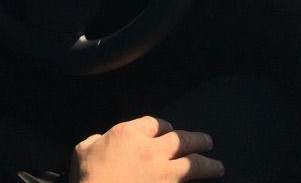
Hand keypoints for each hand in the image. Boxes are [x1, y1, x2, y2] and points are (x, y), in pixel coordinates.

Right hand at [69, 116, 223, 182]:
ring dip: (207, 163)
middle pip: (180, 139)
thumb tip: (102, 142)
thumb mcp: (83, 150)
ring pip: (192, 164)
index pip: (154, 123)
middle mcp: (150, 150)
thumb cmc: (88, 178)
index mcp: (128, 134)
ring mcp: (163, 175)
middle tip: (207, 141)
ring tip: (217, 165)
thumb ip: (97, 141)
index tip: (167, 130)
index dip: (162, 126)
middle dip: (195, 139)